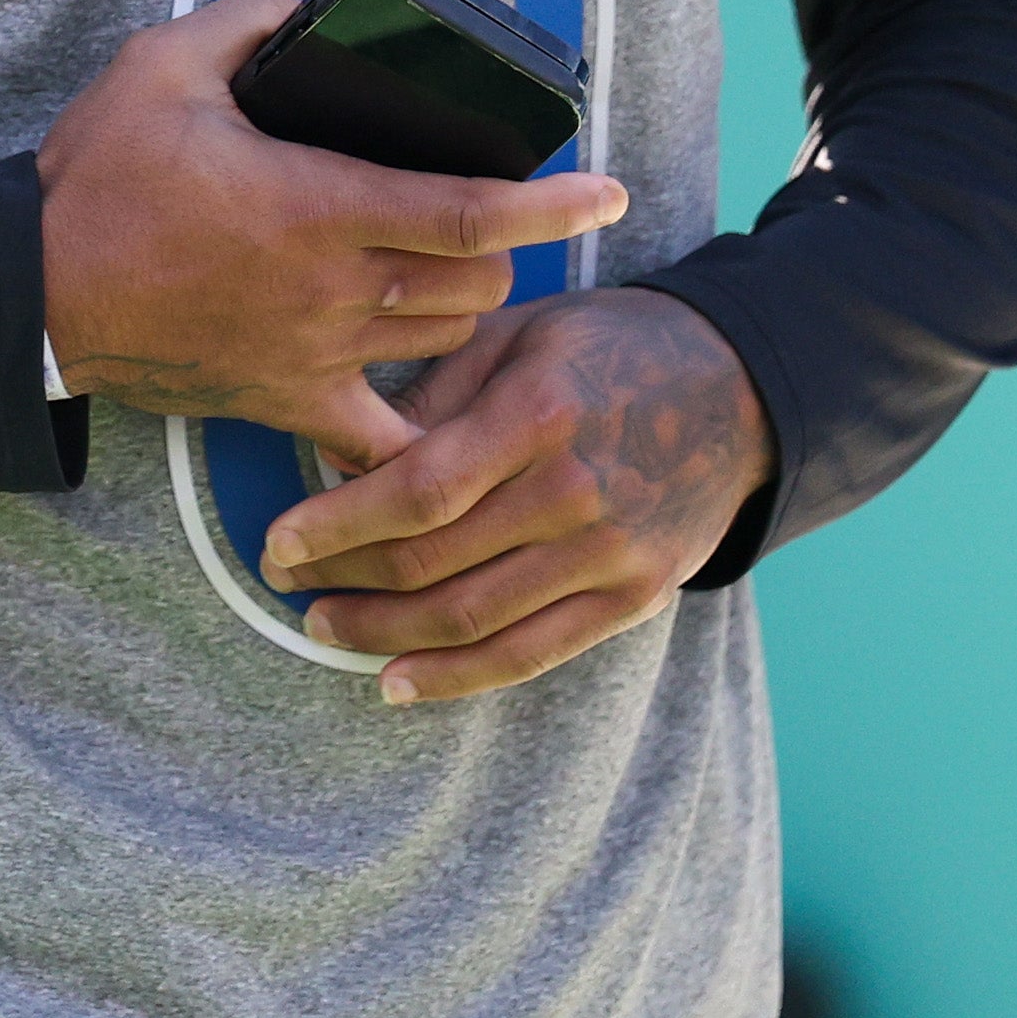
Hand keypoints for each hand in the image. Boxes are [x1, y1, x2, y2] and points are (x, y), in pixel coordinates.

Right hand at [35, 0, 630, 452]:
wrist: (31, 291)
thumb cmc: (95, 182)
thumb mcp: (157, 66)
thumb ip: (245, 22)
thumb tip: (303, 6)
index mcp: (318, 206)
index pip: (469, 211)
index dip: (553, 203)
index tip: (610, 193)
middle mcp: (334, 289)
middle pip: (477, 282)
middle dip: (504, 248)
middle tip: (486, 215)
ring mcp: (315, 353)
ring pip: (444, 341)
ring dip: (465, 308)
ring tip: (452, 277)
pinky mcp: (286, 400)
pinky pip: (375, 441)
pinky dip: (417, 438)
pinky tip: (436, 425)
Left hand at [259, 288, 773, 703]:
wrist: (738, 386)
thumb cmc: (605, 347)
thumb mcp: (514, 336)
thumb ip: (428, 394)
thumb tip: (339, 458)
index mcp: (536, 417)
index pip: (416, 492)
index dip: (336, 526)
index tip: (277, 541)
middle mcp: (574, 495)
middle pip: (433, 562)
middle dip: (344, 578)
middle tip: (285, 579)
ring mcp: (610, 554)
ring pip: (472, 618)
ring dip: (383, 633)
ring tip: (323, 626)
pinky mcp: (635, 596)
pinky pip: (532, 653)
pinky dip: (458, 677)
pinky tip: (396, 682)